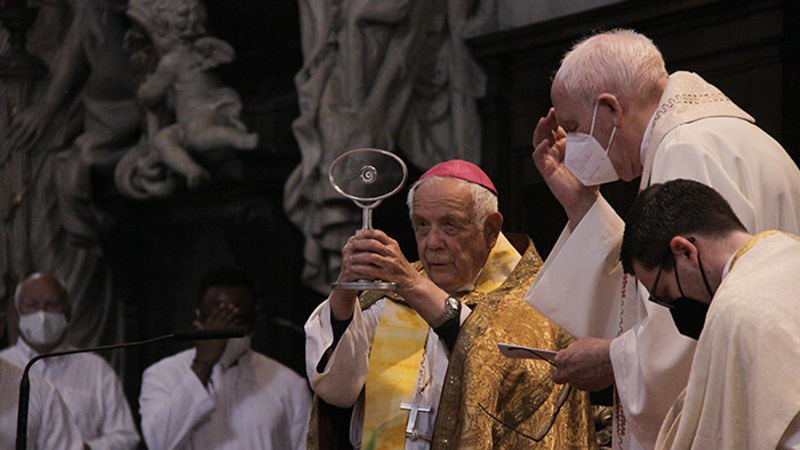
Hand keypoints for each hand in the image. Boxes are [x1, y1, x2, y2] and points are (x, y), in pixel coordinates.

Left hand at [3, 103, 54, 152]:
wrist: (47, 105)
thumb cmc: (35, 108)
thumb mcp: (24, 111)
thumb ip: (17, 116)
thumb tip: (11, 124)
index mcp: (22, 116)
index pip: (13, 125)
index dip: (8, 131)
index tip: (4, 137)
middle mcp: (28, 120)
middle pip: (19, 132)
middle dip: (14, 139)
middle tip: (9, 146)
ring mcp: (35, 124)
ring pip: (27, 135)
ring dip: (21, 142)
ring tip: (16, 148)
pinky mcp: (42, 127)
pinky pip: (36, 137)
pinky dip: (32, 143)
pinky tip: (28, 148)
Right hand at [192, 302, 238, 366]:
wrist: (204, 360)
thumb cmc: (201, 350)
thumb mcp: (198, 338)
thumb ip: (199, 328)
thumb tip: (196, 321)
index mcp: (204, 329)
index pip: (212, 317)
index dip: (218, 310)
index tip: (223, 305)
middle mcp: (210, 330)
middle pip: (220, 318)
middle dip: (226, 311)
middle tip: (232, 306)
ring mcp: (216, 335)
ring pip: (225, 323)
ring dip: (231, 315)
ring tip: (236, 310)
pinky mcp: (222, 340)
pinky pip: (229, 330)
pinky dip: (233, 324)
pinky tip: (237, 320)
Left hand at [331, 229, 444, 322]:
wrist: (412, 282)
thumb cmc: (401, 268)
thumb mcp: (394, 253)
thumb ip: (383, 246)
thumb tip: (366, 240)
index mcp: (393, 245)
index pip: (378, 234)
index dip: (366, 233)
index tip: (357, 234)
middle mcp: (392, 253)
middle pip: (373, 244)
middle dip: (360, 244)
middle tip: (352, 246)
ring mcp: (391, 264)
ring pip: (371, 256)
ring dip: (359, 257)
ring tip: (351, 258)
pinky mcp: (388, 275)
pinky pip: (371, 270)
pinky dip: (361, 269)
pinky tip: (355, 269)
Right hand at [531, 108, 598, 228]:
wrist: (586, 198)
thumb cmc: (589, 178)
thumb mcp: (592, 155)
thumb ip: (592, 142)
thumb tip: (605, 123)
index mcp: (564, 146)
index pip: (557, 128)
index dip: (557, 118)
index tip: (562, 108)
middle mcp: (554, 151)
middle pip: (546, 131)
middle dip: (548, 120)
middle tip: (552, 111)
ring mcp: (548, 159)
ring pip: (539, 141)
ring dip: (540, 130)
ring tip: (544, 121)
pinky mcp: (545, 170)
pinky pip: (538, 157)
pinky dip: (540, 149)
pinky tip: (545, 142)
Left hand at [552, 337, 614, 391]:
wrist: (611, 360)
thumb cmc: (598, 349)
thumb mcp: (580, 343)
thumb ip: (572, 350)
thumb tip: (572, 352)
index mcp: (562, 359)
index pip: (557, 362)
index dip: (564, 361)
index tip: (568, 360)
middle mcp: (566, 373)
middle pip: (558, 377)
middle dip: (564, 374)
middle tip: (572, 369)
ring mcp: (576, 383)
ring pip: (573, 382)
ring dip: (578, 378)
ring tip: (589, 370)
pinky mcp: (587, 389)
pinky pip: (585, 386)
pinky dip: (589, 382)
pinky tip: (596, 374)